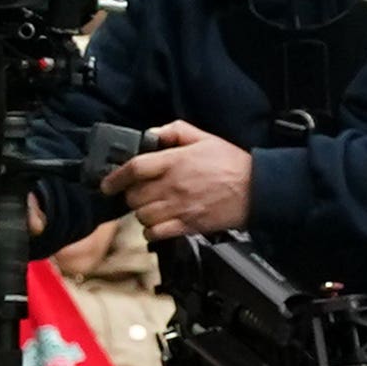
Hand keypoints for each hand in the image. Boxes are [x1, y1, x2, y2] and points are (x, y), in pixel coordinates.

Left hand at [104, 119, 254, 239]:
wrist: (259, 189)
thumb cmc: (232, 163)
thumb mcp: (204, 138)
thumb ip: (175, 131)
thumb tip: (152, 133)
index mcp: (175, 162)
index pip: (134, 168)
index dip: (115, 177)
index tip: (107, 184)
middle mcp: (173, 186)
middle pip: (133, 196)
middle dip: (131, 195)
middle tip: (140, 193)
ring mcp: (179, 207)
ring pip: (141, 216)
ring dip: (142, 213)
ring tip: (153, 207)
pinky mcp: (188, 226)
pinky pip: (155, 233)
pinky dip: (151, 231)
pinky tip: (159, 224)